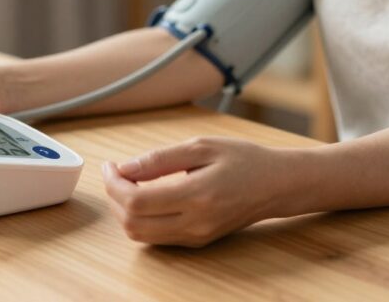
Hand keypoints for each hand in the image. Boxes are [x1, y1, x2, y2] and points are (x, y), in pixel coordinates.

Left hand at [101, 137, 298, 247]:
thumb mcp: (202, 147)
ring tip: (129, 184)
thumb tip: (125, 168)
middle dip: (114, 198)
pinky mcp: (198, 241)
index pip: (137, 201)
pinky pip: (157, 237)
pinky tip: (146, 196)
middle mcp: (195, 223)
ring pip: (141, 235)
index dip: (114, 184)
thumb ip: (160, 159)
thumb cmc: (244, 160)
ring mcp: (196, 237)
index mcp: (197, 195)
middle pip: (133, 223)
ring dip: (125, 211)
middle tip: (116, 173)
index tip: (111, 165)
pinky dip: (141, 219)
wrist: (277, 185)